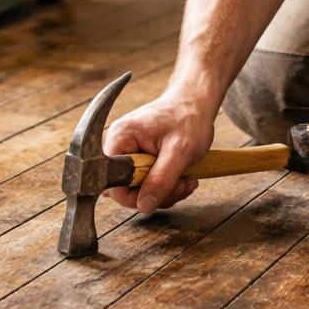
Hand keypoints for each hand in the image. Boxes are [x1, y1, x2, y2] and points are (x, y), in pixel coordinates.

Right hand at [103, 89, 216, 214]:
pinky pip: (146, 182)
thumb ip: (161, 180)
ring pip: (139, 189)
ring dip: (166, 190)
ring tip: (186, 178)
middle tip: (182, 184)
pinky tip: (181, 176)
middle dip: (157, 193)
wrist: (196, 103)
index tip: (161, 193)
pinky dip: (166, 185)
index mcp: (120, 138)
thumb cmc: (188, 118)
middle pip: (125, 189)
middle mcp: (118, 145)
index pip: (111, 183)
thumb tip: (143, 206)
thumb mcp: (180, 151)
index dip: (134, 196)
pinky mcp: (139, 157)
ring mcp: (128, 152)